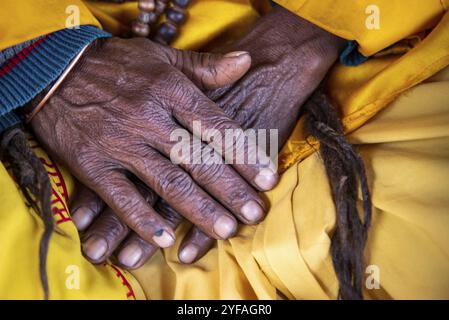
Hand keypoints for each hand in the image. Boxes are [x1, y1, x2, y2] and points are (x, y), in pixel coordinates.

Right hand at [31, 37, 278, 262]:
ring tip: (225, 231)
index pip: (216, 126)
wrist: (54, 70)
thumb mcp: (162, 57)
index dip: (245, 154)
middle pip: (198, 160)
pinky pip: (120, 197)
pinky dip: (141, 220)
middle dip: (230, 190)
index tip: (268, 178)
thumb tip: (246, 62)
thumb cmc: (116, 64)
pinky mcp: (93, 164)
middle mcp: (149, 118)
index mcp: (170, 90)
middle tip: (254, 213)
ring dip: (197, 210)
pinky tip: (164, 239)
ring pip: (166, 182)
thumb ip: (206, 66)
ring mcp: (120, 143)